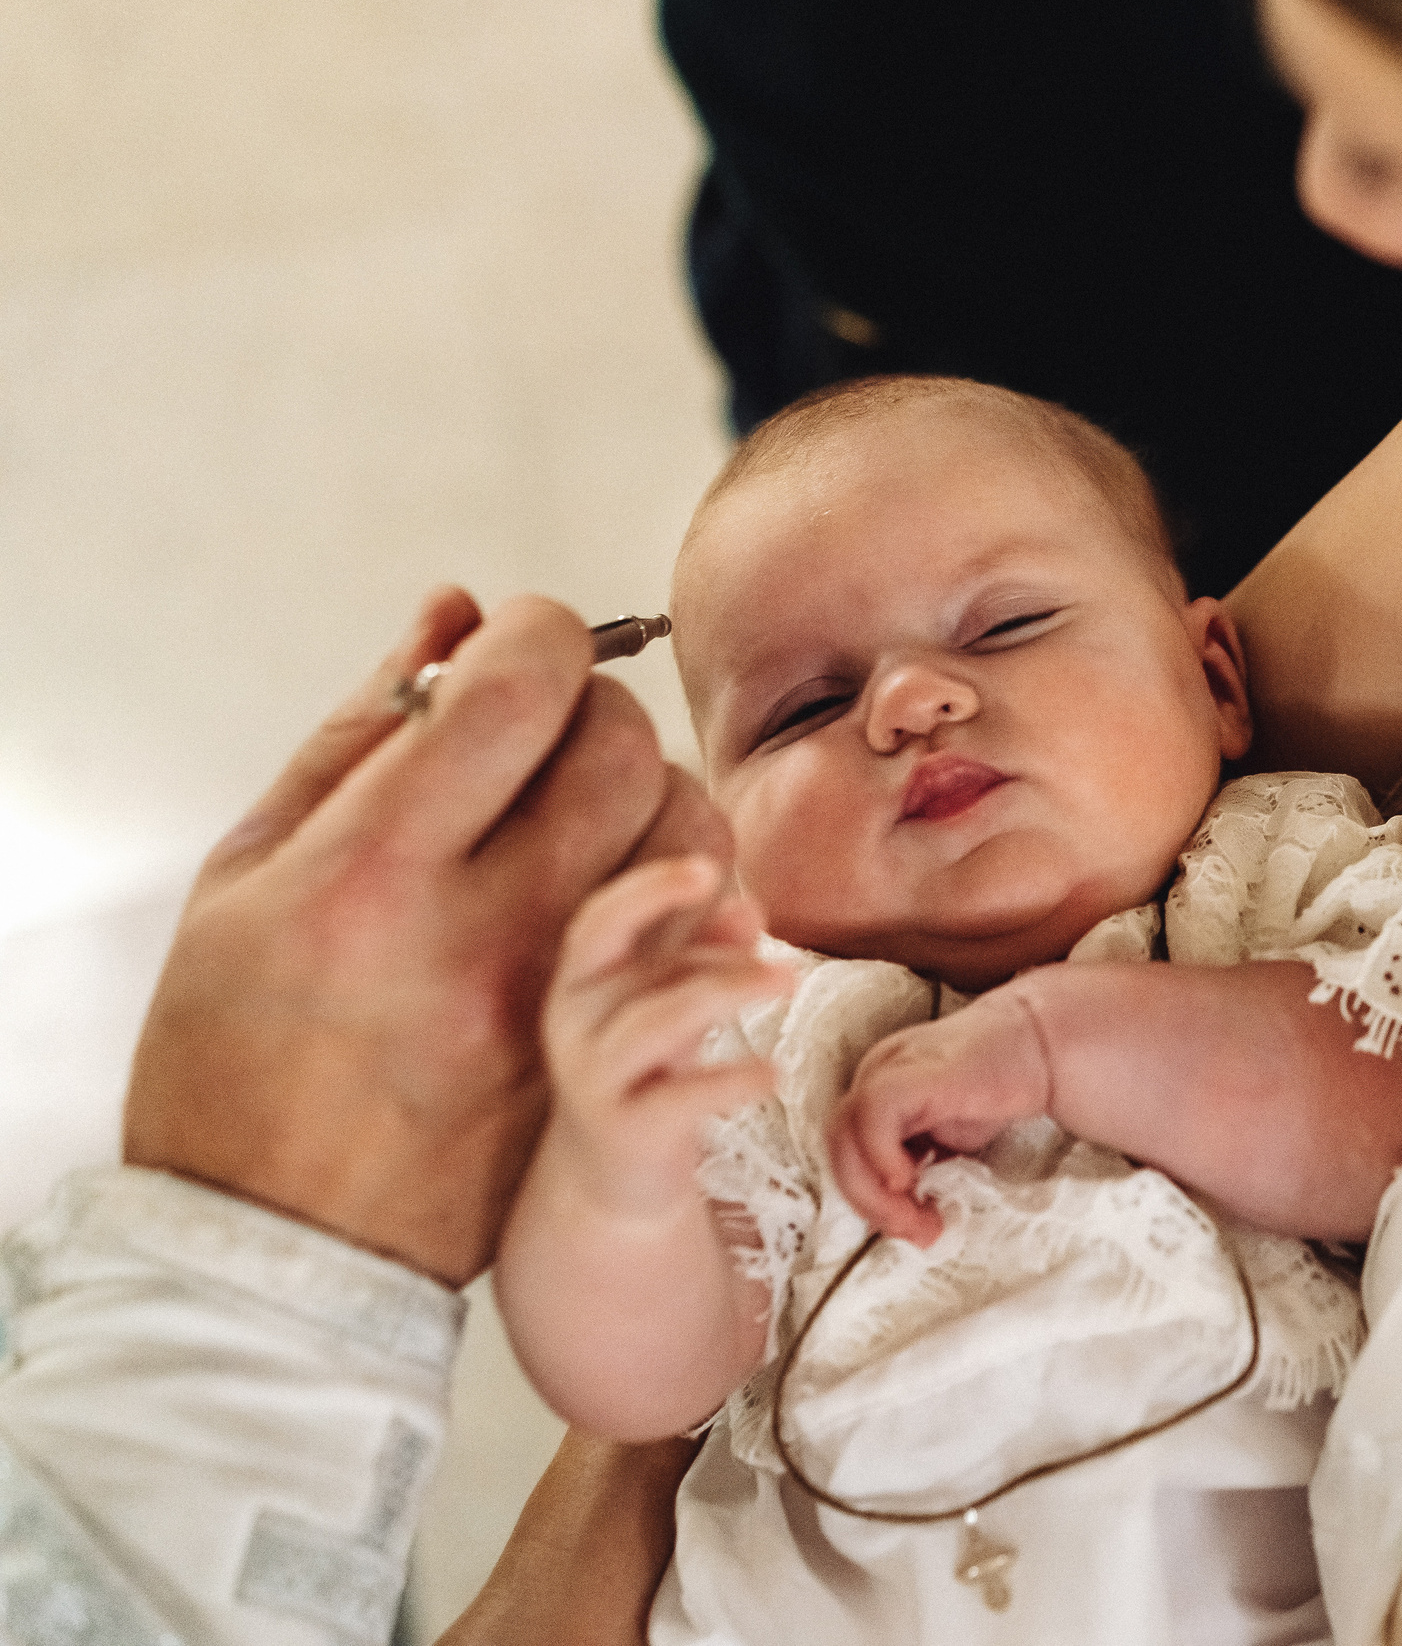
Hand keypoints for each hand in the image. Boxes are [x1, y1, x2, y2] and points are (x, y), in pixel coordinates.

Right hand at [123, 588, 713, 1285]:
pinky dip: (698, 893)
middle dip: (596, 709)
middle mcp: (479, 932)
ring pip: (685, 838)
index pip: (516, 693)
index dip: (540, 634)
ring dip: (658, 796)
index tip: (524, 639)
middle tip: (550, 733)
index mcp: (373, 869)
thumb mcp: (250, 873)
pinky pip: (705, 947)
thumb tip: (456, 617)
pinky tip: (657, 894)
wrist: (276, 1243)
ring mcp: (556, 1004)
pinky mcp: (607, 1063)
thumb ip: (360, 737)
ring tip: (595, 816)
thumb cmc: (236, 1044)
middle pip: (618, 751)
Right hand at [537, 856, 793, 1220]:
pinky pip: (678, 1097)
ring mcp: (594, 1080)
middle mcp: (574, 1027)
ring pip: (657, 1023)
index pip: (596, 922)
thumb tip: (749, 905)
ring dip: (728, 994)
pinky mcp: (624, 1130)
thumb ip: (703, 955)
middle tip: (784, 950)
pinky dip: (730, 1079)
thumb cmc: (646, 1071)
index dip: (646, 890)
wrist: (612, 1179)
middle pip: (639, 974)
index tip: (707, 868)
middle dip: (709, 955)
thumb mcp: (670, 1006)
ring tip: (790, 983)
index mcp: (579, 984)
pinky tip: (772, 1073)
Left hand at [827, 989, 1057, 1246]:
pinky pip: (872, 1117)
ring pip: (845, 1137)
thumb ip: (921, 1166)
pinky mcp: (909, 1072)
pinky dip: (882, 1156)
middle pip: (839, 1149)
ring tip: (918, 1217)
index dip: (869, 1199)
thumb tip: (906, 1216)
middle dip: (871, 1204)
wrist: (1039, 1047)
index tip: (912, 1228)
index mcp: (877, 1092)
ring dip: (875, 1193)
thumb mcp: (949, 1140)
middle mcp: (873, 1076)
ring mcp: (887, 1069)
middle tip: (915, 1233)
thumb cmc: (998, 1090)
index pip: (848, 1153)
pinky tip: (912, 1178)